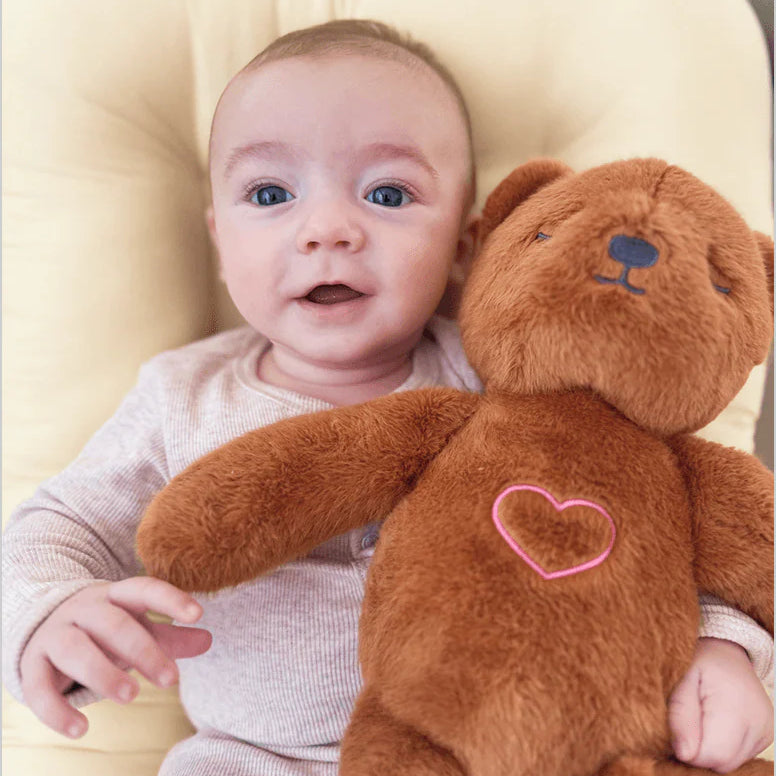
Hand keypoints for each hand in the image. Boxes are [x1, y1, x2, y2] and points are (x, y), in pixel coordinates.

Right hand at [20, 576, 211, 738]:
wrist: (43, 628)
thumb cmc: (103, 631)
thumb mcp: (137, 628)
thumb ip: (170, 637)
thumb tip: (208, 639)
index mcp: (115, 596)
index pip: (144, 589)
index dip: (170, 599)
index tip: (198, 614)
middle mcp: (84, 609)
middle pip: (114, 624)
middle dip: (143, 651)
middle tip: (171, 680)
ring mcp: (55, 634)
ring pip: (76, 650)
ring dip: (103, 674)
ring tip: (132, 696)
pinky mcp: (31, 665)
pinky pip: (39, 688)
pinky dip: (57, 711)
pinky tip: (80, 730)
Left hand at [668, 637, 773, 771]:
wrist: (726, 651)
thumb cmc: (698, 664)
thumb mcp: (680, 682)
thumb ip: (681, 718)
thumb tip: (684, 755)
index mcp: (735, 707)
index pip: (713, 754)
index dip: (690, 751)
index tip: (678, 731)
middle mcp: (758, 722)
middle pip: (724, 763)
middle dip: (700, 751)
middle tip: (687, 724)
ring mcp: (766, 730)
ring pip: (733, 762)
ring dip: (713, 749)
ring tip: (701, 720)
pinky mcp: (767, 735)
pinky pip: (741, 755)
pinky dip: (725, 747)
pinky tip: (715, 725)